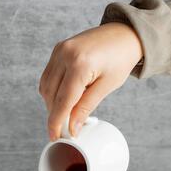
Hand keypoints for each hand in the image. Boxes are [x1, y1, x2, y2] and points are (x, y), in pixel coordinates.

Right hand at [39, 22, 142, 139]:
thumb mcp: (106, 87)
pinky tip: (64, 96)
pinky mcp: (58, 49)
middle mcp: (65, 55)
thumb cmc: (120, 59)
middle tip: (64, 128)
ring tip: (66, 112)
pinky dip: (52, 90)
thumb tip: (73, 128)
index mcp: (80, 65)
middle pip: (51, 95)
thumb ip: (85, 108)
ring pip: (46, 87)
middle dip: (55, 114)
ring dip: (52, 103)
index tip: (55, 136)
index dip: (56, 122)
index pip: (62, 101)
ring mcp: (60, 50)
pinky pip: (48, 76)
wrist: (124, 33)